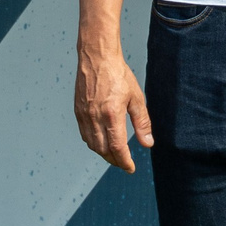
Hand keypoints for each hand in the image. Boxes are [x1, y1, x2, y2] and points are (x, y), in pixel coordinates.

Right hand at [74, 37, 152, 171]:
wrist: (97, 57)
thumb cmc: (119, 75)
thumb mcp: (136, 97)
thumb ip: (142, 122)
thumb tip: (148, 143)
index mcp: (111, 114)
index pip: (117, 147)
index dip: (124, 161)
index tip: (131, 168)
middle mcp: (94, 118)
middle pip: (103, 150)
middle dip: (114, 160)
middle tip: (124, 163)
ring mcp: (84, 115)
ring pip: (92, 144)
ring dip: (103, 154)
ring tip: (115, 156)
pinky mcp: (78, 111)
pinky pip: (85, 135)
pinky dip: (94, 143)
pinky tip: (102, 142)